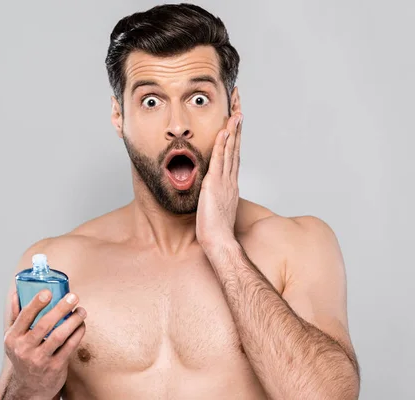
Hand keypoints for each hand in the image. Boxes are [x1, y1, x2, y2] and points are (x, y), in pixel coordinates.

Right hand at [3, 289, 86, 398]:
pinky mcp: (54, 367)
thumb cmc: (23, 355)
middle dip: (61, 308)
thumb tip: (16, 293)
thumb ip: (16, 316)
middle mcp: (24, 349)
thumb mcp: (14, 338)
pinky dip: (77, 334)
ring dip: (73, 320)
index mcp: (13, 338)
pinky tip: (82, 325)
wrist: (29, 387)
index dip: (37, 303)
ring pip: (59, 336)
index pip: (24, 316)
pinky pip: (69, 347)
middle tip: (73, 296)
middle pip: (44, 324)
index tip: (48, 292)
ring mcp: (39, 359)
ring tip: (81, 310)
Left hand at [196, 112, 242, 248]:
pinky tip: (224, 130)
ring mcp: (224, 180)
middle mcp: (230, 179)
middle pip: (235, 147)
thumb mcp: (215, 207)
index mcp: (230, 183)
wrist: (219, 241)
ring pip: (230, 150)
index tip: (237, 121)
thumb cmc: (215, 230)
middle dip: (237, 126)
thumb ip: (214, 196)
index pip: (234, 155)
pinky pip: (219, 159)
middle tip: (240, 107)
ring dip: (233, 129)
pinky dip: (222, 143)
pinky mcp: (215, 184)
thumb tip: (209, 192)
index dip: (236, 137)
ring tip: (236, 111)